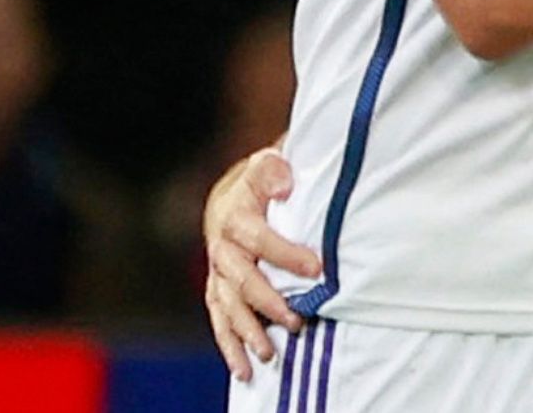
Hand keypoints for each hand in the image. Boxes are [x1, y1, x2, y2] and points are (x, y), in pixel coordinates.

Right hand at [205, 146, 323, 379]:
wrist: (232, 194)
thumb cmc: (263, 179)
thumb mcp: (267, 163)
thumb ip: (274, 169)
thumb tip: (286, 183)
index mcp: (235, 215)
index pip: (258, 237)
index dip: (285, 254)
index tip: (316, 268)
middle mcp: (221, 248)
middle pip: (241, 279)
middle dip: (269, 302)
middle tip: (298, 320)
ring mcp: (217, 272)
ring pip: (228, 306)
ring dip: (249, 331)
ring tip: (270, 353)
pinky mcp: (217, 290)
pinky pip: (219, 320)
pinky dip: (231, 345)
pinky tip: (244, 368)